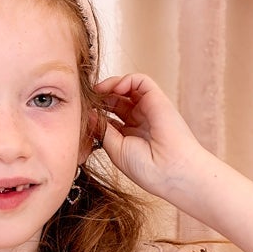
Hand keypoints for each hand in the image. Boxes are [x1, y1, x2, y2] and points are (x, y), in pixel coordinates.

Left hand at [93, 72, 209, 201]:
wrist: (170, 171)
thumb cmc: (146, 168)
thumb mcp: (115, 149)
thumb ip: (102, 129)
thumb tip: (88, 113)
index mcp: (129, 135)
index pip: (108, 115)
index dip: (95, 111)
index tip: (82, 111)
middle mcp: (139, 120)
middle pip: (115, 100)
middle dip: (100, 97)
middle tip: (87, 99)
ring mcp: (149, 108)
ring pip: (127, 88)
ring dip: (110, 86)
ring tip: (98, 91)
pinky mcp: (158, 99)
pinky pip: (140, 81)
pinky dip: (125, 80)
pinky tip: (114, 88)